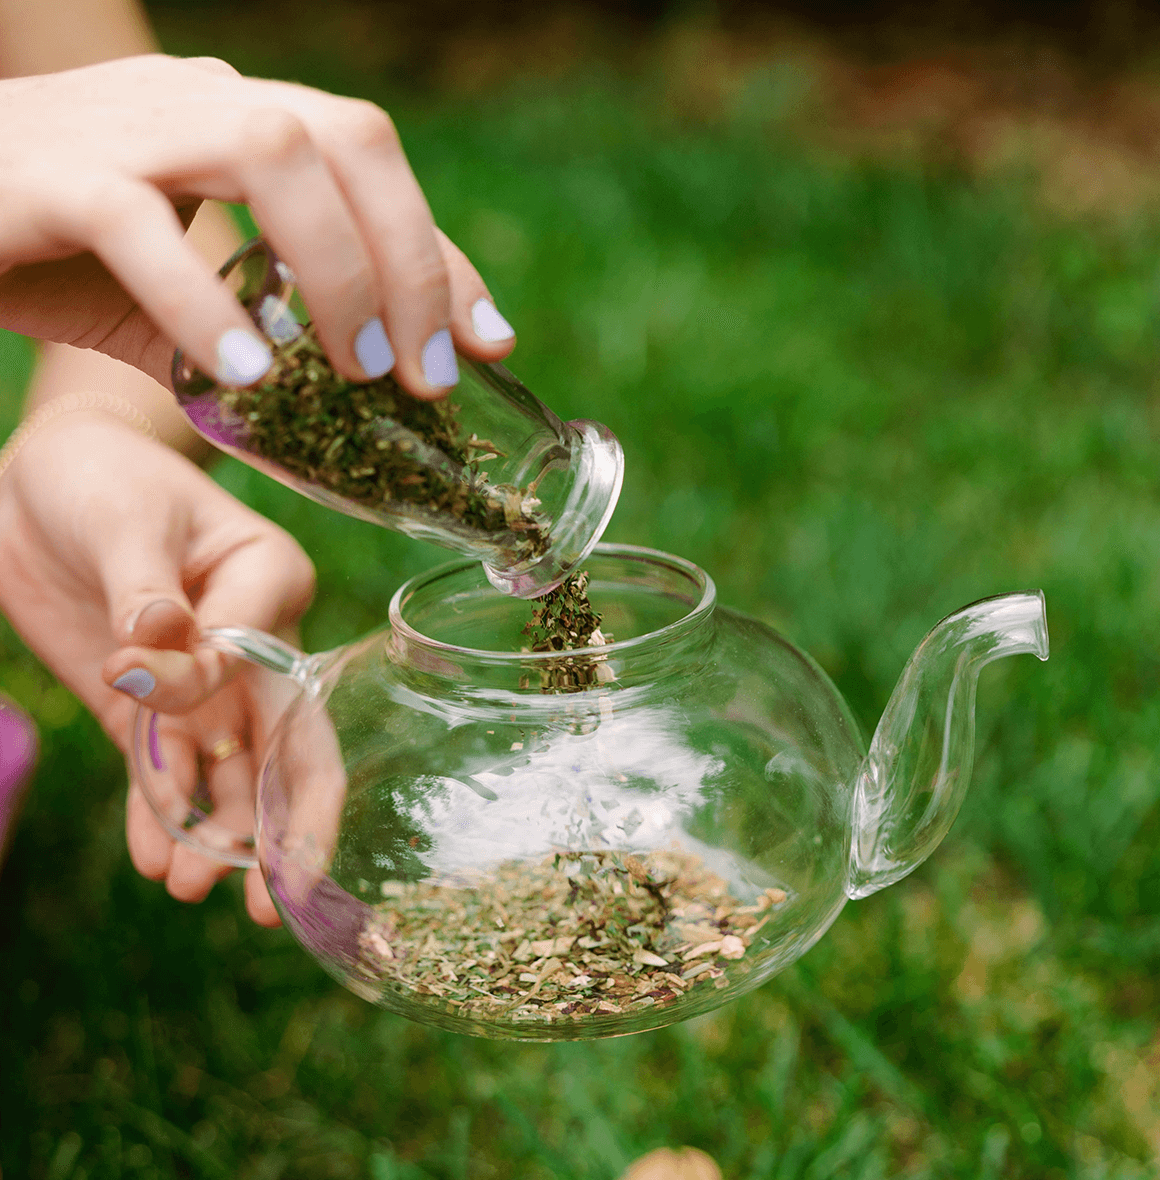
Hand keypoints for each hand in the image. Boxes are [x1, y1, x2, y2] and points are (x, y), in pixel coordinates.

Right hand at [0, 54, 515, 398]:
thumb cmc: (55, 247)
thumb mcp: (181, 287)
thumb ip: (256, 327)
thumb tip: (349, 415)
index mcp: (242, 123)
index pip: (374, 166)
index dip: (441, 255)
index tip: (488, 340)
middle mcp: (200, 105)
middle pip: (347, 141)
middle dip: (409, 265)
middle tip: (424, 377)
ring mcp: (127, 127)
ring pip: (270, 155)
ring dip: (335, 273)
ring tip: (354, 374)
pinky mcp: (51, 175)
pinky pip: (140, 224)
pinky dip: (201, 302)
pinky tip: (243, 376)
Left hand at [0, 411, 315, 923]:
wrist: (47, 483)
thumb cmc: (106, 478)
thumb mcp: (127, 517)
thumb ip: (147, 592)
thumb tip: (155, 652)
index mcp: (271, 582)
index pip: (266, 658)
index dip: (214, 688)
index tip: (135, 673)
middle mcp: (255, 642)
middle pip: (290, 740)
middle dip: (286, 822)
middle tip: (276, 899)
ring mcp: (202, 684)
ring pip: (230, 772)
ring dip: (217, 833)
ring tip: (193, 887)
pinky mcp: (147, 709)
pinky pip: (163, 774)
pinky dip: (161, 818)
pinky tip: (159, 862)